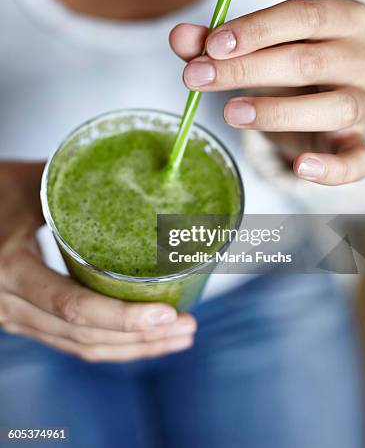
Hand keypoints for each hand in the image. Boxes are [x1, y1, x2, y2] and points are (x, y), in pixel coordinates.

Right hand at [0, 163, 195, 361]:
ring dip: (131, 348)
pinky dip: (108, 343)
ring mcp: (14, 317)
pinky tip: (138, 338)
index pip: (73, 306)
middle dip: (141, 339)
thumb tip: (130, 175)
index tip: (167, 315)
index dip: (123, 317)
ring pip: (78, 346)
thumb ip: (75, 183)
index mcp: (12, 267)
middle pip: (84, 336)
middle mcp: (10, 303)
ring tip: (175, 337)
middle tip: (186, 328)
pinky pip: (68, 341)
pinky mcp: (23, 319)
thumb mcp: (29, 183)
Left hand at [170, 0, 364, 185]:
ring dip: (277, 111)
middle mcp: (363, 58)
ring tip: (231, 113)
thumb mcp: (251, 49)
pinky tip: (300, 167)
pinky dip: (332, 169)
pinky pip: (358, 161)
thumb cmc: (282, 67)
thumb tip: (179, 36)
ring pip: (334, 108)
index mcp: (343, 18)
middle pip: (310, 62)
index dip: (257, 29)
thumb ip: (216, 42)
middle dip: (248, 70)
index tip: (212, 45)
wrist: (307, 105)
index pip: (305, 15)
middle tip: (198, 78)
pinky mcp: (359, 143)